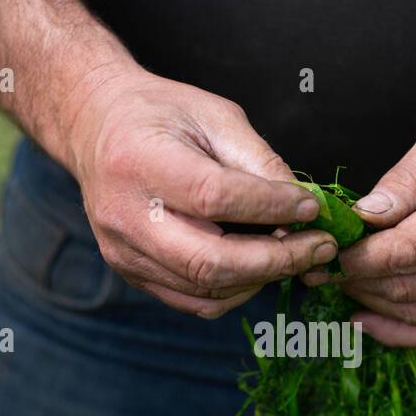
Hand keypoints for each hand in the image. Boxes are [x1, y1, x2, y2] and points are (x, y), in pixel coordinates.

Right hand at [64, 66, 335, 317]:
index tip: (312, 206)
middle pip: (209, 261)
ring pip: (206, 289)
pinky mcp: (131, 272)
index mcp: (141, 161)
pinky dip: (236, 291)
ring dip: (262, 277)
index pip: (214, 197)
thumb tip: (304, 208)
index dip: (271, 206)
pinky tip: (259, 267)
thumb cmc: (161, 114)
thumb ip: (259, 161)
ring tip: (296, 254)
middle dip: (277, 260)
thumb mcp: (215, 115)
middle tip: (319, 247)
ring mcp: (124, 252)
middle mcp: (125, 215)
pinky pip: (193, 301)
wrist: (95, 126)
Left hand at [308, 78, 415, 346]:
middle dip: (357, 284)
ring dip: (376, 307)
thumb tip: (361, 217)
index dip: (359, 260)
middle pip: (411, 288)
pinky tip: (372, 321)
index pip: (407, 252)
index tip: (324, 254)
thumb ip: (404, 180)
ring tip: (338, 290)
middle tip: (317, 271)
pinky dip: (408, 331)